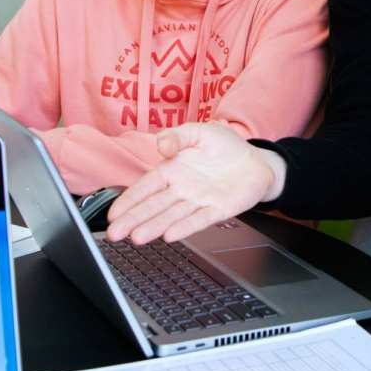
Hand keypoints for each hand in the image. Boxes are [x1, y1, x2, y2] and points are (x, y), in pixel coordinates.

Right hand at [105, 123, 285, 243]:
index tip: (113, 213)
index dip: (129, 200)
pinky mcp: (218, 209)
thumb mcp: (200, 132)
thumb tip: (160, 143)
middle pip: (153, 206)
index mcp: (173, 170)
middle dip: (133, 219)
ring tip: (137, 237)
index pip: (146, 187)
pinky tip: (170, 235)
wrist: (258, 161)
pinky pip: (199, 219)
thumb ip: (178, 136)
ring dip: (154, 226)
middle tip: (115, 234)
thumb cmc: (226, 147)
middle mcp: (182, 189)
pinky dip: (185, 227)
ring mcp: (199, 201)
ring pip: (172, 215)